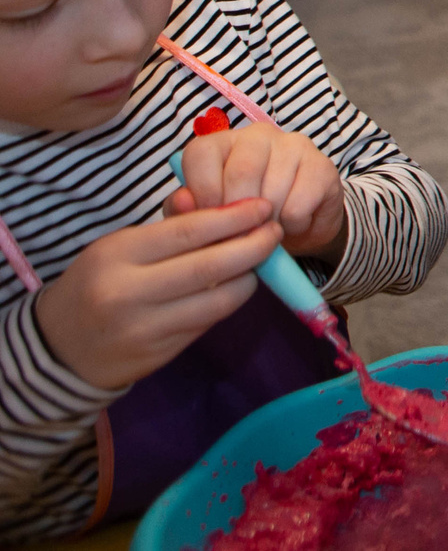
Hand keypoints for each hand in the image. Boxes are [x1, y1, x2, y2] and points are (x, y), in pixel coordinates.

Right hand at [34, 201, 280, 389]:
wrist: (59, 347)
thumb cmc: (96, 283)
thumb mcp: (120, 247)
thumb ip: (170, 227)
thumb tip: (222, 206)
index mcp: (117, 255)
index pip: (188, 232)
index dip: (233, 219)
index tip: (261, 207)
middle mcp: (129, 292)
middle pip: (209, 267)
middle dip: (253, 247)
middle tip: (274, 231)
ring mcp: (144, 328)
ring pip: (217, 300)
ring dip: (248, 277)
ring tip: (261, 260)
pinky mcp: (159, 355)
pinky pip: (207, 323)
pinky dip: (228, 302)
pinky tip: (237, 286)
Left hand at [172, 124, 344, 263]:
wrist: (298, 226)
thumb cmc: (245, 217)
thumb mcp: (211, 216)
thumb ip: (189, 211)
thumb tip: (182, 202)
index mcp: (222, 142)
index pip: (201, 154)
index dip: (203, 193)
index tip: (213, 219)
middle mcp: (257, 135)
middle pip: (240, 173)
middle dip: (238, 215)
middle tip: (242, 234)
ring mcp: (294, 145)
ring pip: (271, 193)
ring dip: (266, 224)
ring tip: (267, 227)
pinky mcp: (322, 165)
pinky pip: (297, 205)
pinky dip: (291, 225)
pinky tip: (291, 221)